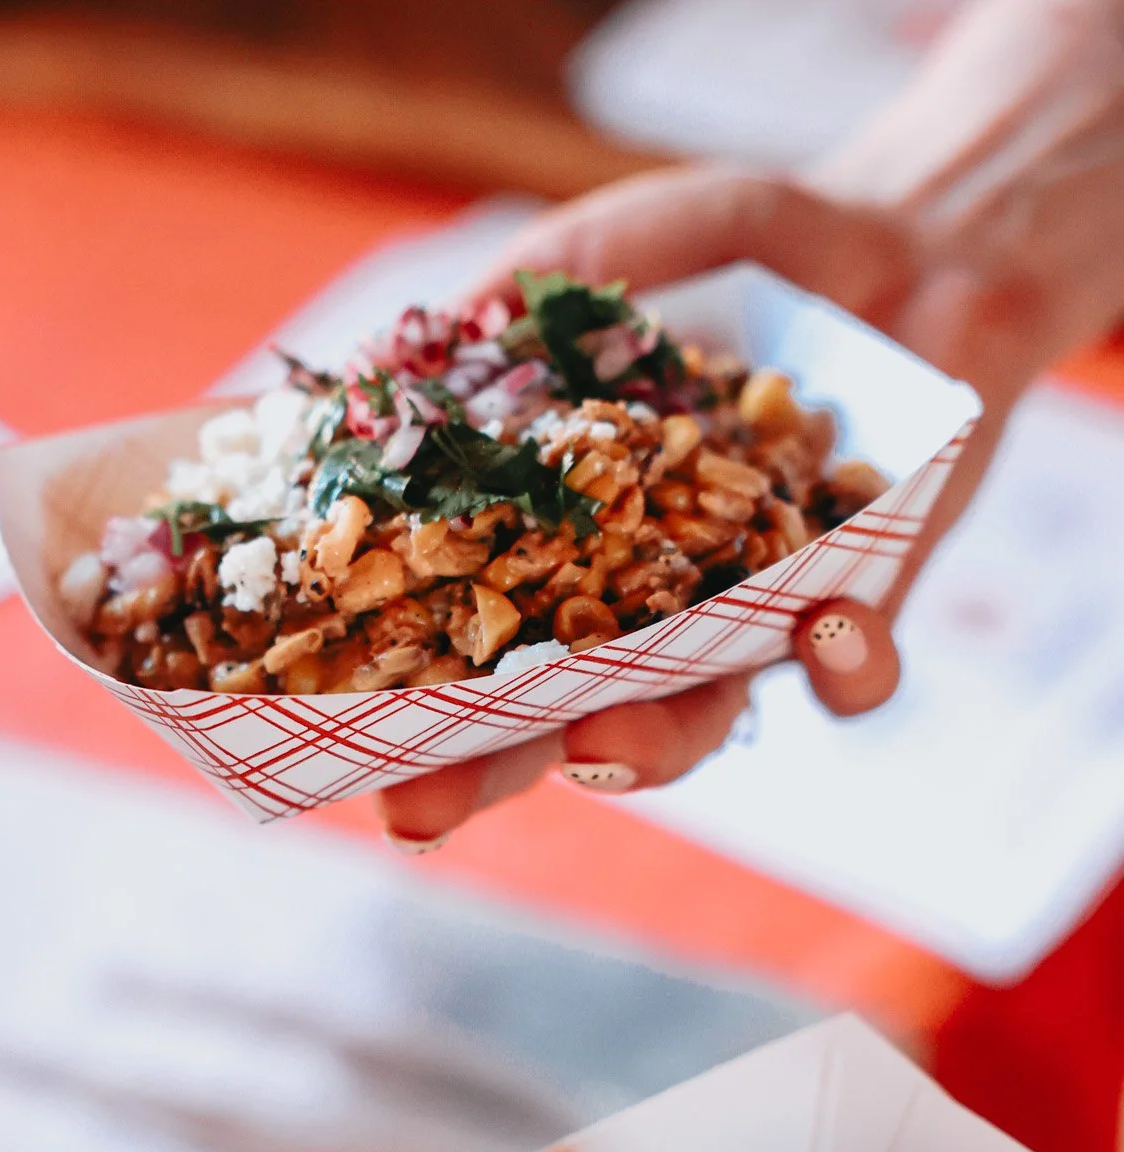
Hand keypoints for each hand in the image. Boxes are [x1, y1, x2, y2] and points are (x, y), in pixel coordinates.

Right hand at [379, 0, 1123, 847]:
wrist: (917, 260)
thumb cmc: (751, 264)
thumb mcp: (632, 244)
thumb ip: (535, 289)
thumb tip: (395, 353)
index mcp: (557, 540)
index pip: (462, 641)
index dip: (401, 704)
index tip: (329, 749)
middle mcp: (641, 611)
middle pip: (544, 718)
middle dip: (483, 769)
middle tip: (419, 812)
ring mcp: (745, 627)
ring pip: (689, 721)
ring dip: (644, 744)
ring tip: (603, 743)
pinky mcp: (863, 615)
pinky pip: (853, 674)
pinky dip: (844, 666)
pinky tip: (830, 625)